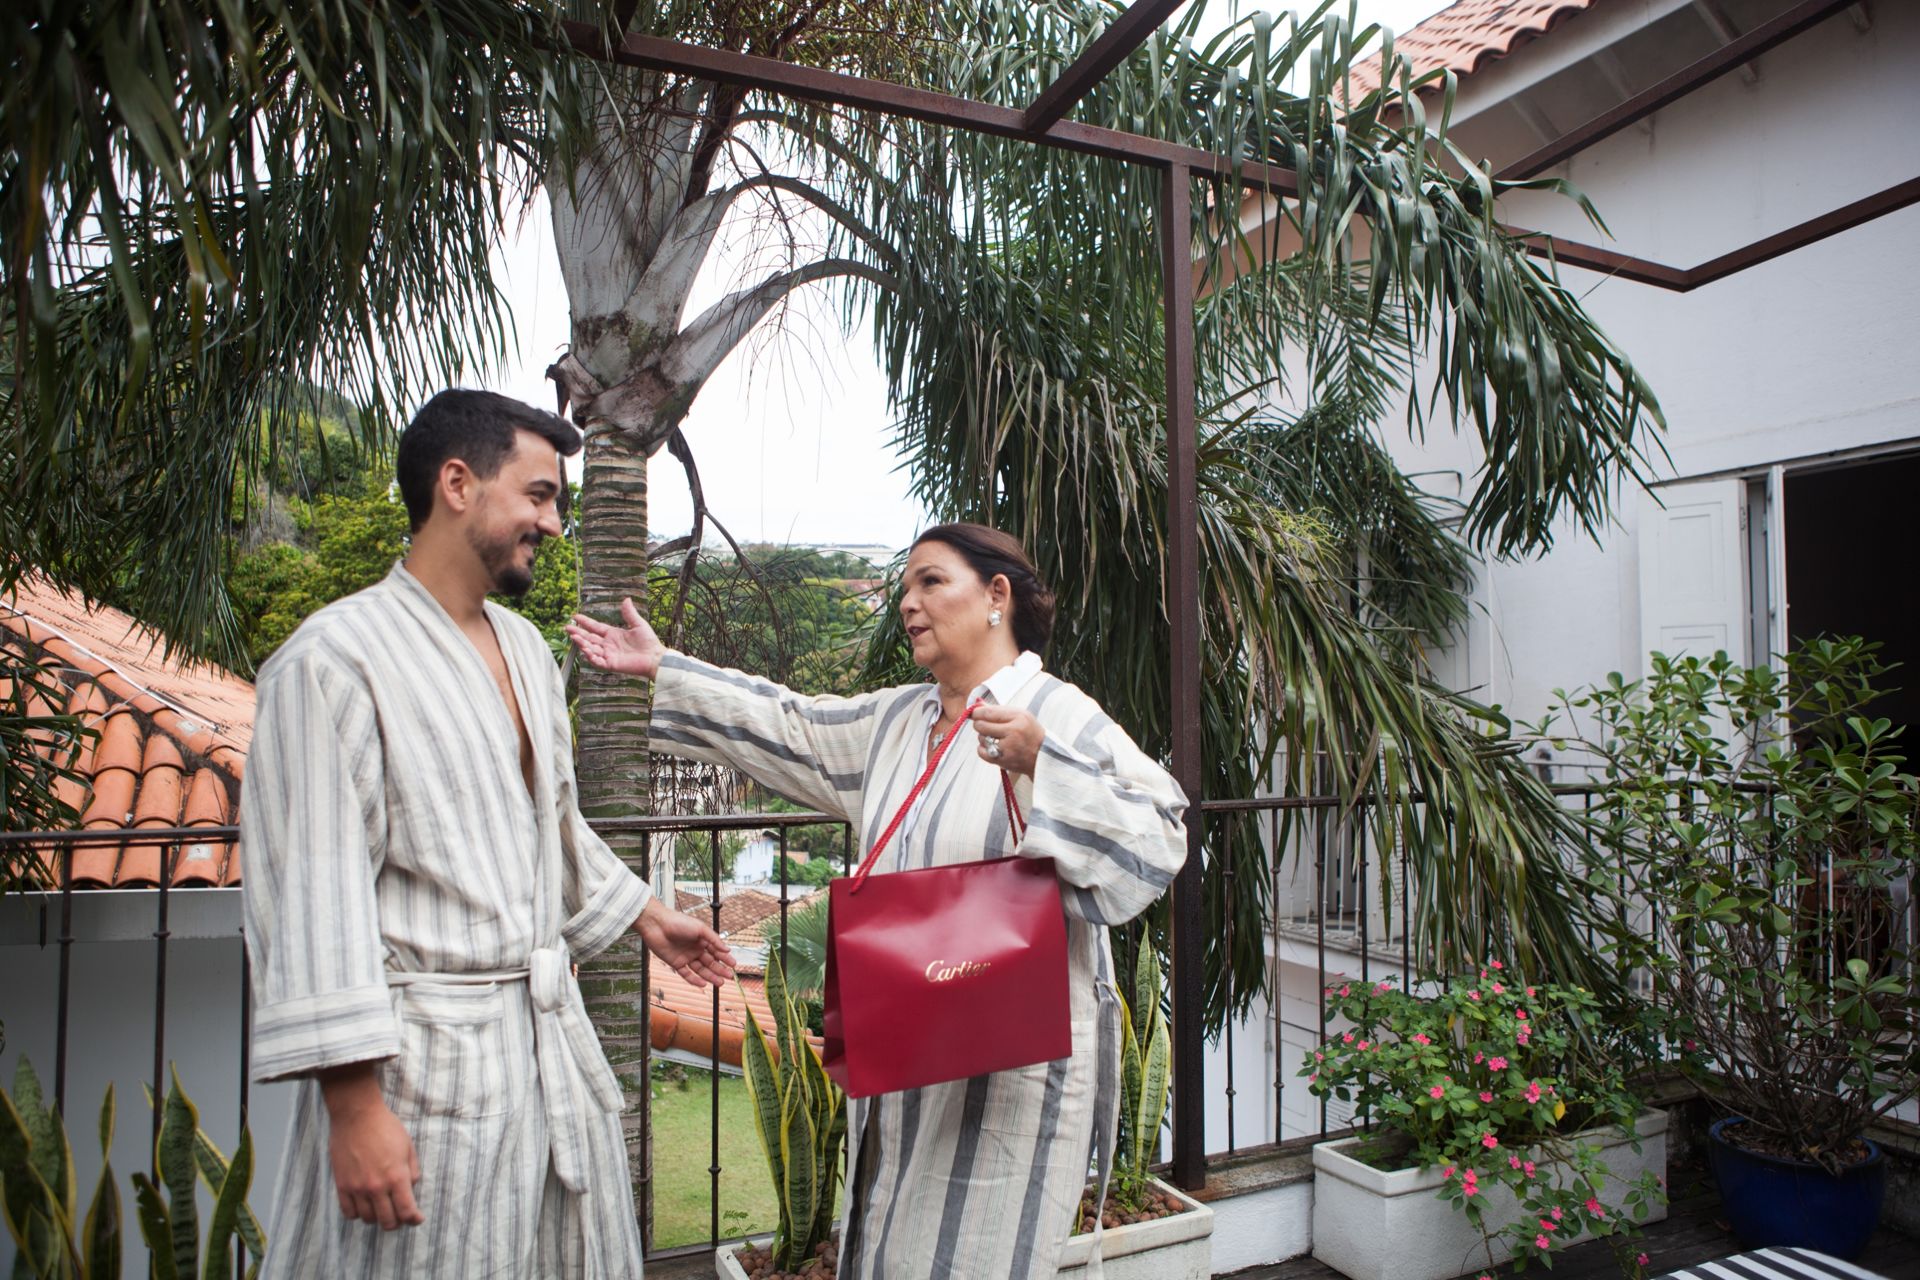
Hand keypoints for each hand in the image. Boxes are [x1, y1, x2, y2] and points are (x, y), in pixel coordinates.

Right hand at [318, 1065, 422, 1230]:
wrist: (357, 1115)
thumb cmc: (386, 1127)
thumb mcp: (408, 1146)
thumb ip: (412, 1171)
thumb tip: (411, 1189)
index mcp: (397, 1177)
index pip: (407, 1211)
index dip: (414, 1219)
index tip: (416, 1218)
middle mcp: (376, 1187)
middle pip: (387, 1221)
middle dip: (397, 1222)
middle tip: (399, 1215)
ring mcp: (357, 1188)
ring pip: (368, 1219)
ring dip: (377, 1218)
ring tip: (381, 1208)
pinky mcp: (341, 1185)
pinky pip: (348, 1212)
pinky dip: (357, 1214)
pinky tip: (363, 1205)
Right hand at [566, 599, 664, 678]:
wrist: (655, 657)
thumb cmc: (649, 641)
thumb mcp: (638, 624)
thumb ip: (629, 613)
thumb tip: (626, 599)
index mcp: (613, 634)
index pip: (595, 627)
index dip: (585, 622)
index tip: (575, 616)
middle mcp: (608, 644)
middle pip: (589, 638)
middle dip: (577, 633)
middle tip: (567, 627)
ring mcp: (609, 654)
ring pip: (591, 649)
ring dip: (582, 643)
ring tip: (574, 637)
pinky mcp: (611, 664)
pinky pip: (597, 661)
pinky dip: (590, 657)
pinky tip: (585, 650)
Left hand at [637, 898, 736, 987]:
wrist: (657, 925)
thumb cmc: (678, 922)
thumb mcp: (700, 928)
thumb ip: (714, 940)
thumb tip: (727, 949)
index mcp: (702, 939)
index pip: (716, 951)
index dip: (725, 958)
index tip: (733, 965)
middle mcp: (695, 949)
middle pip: (710, 962)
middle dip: (720, 969)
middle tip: (729, 977)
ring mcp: (686, 957)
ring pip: (700, 970)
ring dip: (710, 976)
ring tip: (720, 983)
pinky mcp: (676, 963)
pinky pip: (687, 974)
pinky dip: (695, 980)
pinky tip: (703, 984)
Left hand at [970, 704, 1044, 777]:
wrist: (1043, 755)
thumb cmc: (1029, 732)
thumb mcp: (1019, 715)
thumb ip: (997, 709)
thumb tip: (976, 703)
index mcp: (1019, 717)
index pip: (989, 712)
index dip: (977, 712)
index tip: (975, 713)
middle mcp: (1014, 732)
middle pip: (982, 725)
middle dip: (978, 723)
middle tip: (982, 724)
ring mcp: (1008, 748)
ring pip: (981, 738)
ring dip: (983, 736)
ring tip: (994, 737)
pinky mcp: (1003, 761)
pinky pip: (981, 752)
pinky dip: (983, 748)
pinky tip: (992, 746)